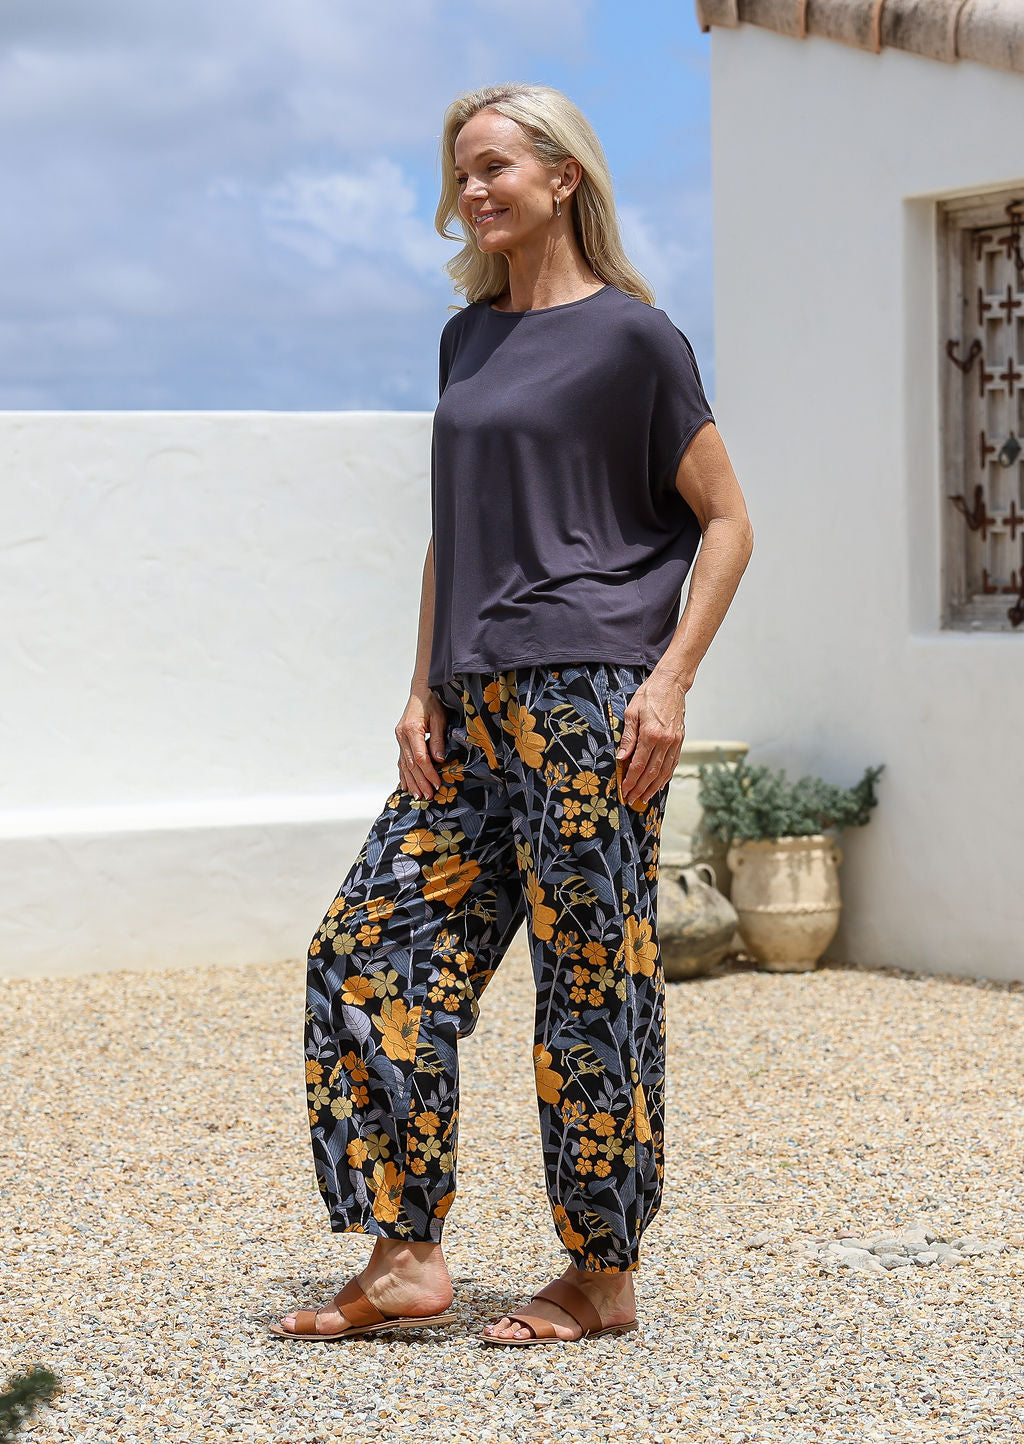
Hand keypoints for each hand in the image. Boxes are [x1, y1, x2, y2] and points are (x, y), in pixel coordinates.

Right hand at [396, 683, 447, 799]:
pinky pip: (400, 760)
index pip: (420, 758)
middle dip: (420, 782)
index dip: (429, 773)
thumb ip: (437, 739)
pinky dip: (403, 774)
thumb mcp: (440, 718)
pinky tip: (404, 786)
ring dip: (411, 782)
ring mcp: (399, 738)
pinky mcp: (400, 740)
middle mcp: (402, 736)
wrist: (421, 689)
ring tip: (417, 796)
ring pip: (404, 765)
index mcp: (411, 730)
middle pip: (411, 764)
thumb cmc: (433, 702)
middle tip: (428, 797)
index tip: (437, 784)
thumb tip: (439, 760)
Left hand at [616, 671, 686, 807]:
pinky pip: (673, 763)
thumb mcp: (631, 713)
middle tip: (632, 799)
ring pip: (664, 771)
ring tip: (644, 797)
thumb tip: (621, 757)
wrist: (671, 684)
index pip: (639, 764)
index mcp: (651, 734)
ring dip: (654, 787)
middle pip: (652, 772)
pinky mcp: (680, 740)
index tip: (624, 790)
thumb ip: (628, 737)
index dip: (631, 780)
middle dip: (640, 788)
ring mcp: (675, 741)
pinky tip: (659, 784)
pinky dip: (666, 776)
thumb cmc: (649, 695)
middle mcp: (665, 741)